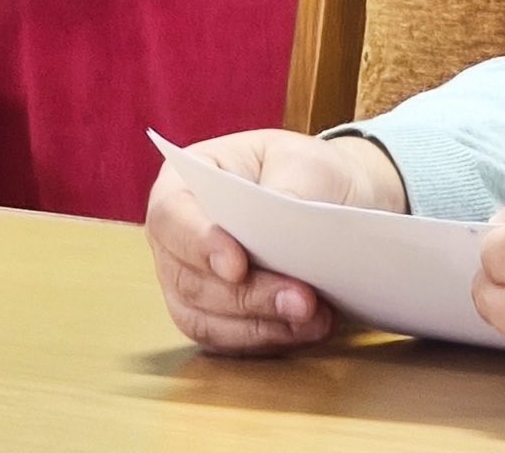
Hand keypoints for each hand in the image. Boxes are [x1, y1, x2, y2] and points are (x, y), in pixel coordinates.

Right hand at [146, 128, 406, 354]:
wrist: (333, 201)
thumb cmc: (308, 172)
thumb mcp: (306, 164)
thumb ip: (288, 192)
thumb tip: (275, 229)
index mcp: (184, 184)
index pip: (171, 216)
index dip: (199, 244)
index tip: (238, 267)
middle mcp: (176, 239)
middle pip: (189, 279)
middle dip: (247, 296)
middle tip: (302, 301)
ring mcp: (189, 282)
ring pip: (204, 319)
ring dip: (260, 325)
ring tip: (315, 319)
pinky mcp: (213, 317)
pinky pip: (227, 341)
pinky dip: (267, 339)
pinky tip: (308, 330)